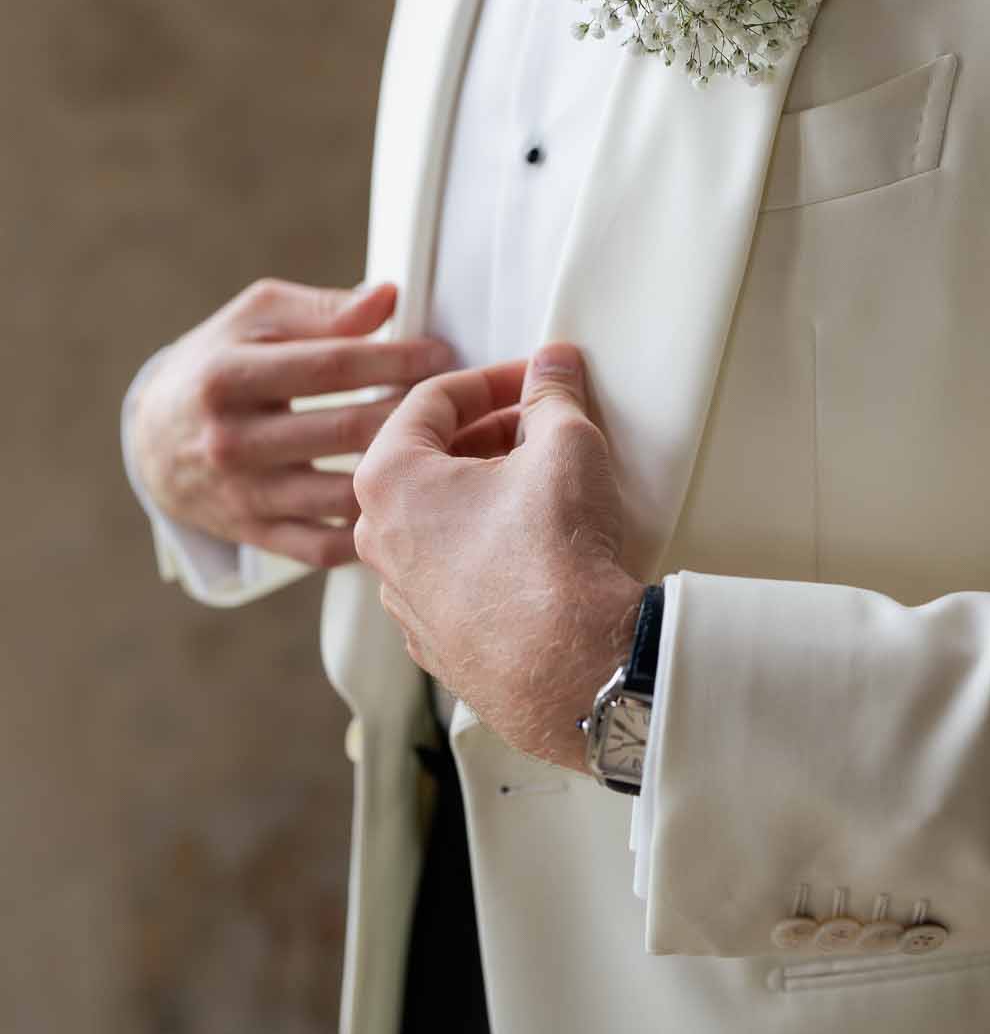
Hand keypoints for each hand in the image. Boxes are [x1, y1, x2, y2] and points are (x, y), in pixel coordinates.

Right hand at [130, 278, 452, 568]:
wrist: (152, 440)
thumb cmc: (218, 364)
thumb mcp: (254, 319)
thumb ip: (321, 309)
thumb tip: (386, 298)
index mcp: (228, 377)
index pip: (330, 367)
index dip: (394, 359)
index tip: (440, 354)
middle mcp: (231, 441)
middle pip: (345, 431)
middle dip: (412, 414)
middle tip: (459, 402)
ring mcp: (242, 495)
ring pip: (343, 492)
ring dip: (406, 475)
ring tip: (449, 451)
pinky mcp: (255, 534)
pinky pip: (326, 544)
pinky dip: (372, 528)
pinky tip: (408, 501)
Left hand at [353, 343, 644, 768]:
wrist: (569, 668)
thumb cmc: (551, 552)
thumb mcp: (565, 446)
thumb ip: (552, 395)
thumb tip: (554, 364)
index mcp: (388, 479)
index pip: (431, 401)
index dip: (491, 378)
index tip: (532, 378)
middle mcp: (377, 539)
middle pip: (426, 462)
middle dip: (485, 434)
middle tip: (539, 424)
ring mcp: (401, 598)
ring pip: (435, 522)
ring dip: (481, 493)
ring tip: (539, 484)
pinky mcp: (433, 641)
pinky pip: (449, 576)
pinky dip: (482, 550)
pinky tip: (529, 549)